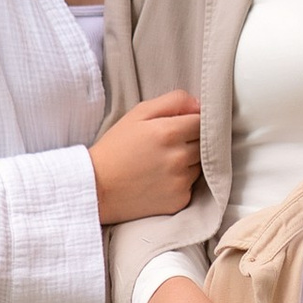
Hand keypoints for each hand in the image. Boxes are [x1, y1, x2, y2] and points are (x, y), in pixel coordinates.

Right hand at [92, 90, 202, 225]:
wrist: (97, 188)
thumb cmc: (116, 148)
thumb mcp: (137, 114)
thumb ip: (172, 102)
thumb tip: (199, 105)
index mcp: (169, 132)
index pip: (202, 121)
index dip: (192, 122)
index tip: (180, 126)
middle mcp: (178, 157)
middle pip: (204, 144)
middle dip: (191, 142)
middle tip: (167, 146)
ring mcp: (180, 181)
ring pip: (200, 165)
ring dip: (189, 162)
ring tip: (162, 163)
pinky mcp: (180, 200)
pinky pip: (192, 185)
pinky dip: (181, 181)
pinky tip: (161, 180)